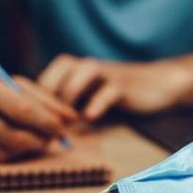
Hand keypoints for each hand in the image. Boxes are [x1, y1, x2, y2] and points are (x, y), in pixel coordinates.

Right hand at [0, 69, 74, 160]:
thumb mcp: (13, 86)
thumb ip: (46, 101)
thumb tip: (71, 120)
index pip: (21, 110)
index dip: (46, 123)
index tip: (62, 129)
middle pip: (12, 136)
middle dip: (38, 142)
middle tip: (50, 140)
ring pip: (2, 153)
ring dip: (23, 150)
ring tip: (29, 139)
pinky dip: (4, 154)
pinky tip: (6, 144)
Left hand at [38, 55, 192, 120]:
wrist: (158, 84)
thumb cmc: (118, 95)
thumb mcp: (89, 97)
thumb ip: (68, 105)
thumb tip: (43, 126)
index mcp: (75, 68)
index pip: (46, 77)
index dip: (36, 99)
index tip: (34, 122)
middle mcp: (87, 66)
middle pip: (58, 72)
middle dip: (49, 98)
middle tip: (46, 123)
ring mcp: (107, 74)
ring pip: (79, 76)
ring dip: (68, 97)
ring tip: (65, 122)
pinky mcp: (124, 86)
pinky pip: (107, 92)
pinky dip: (96, 104)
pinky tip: (90, 118)